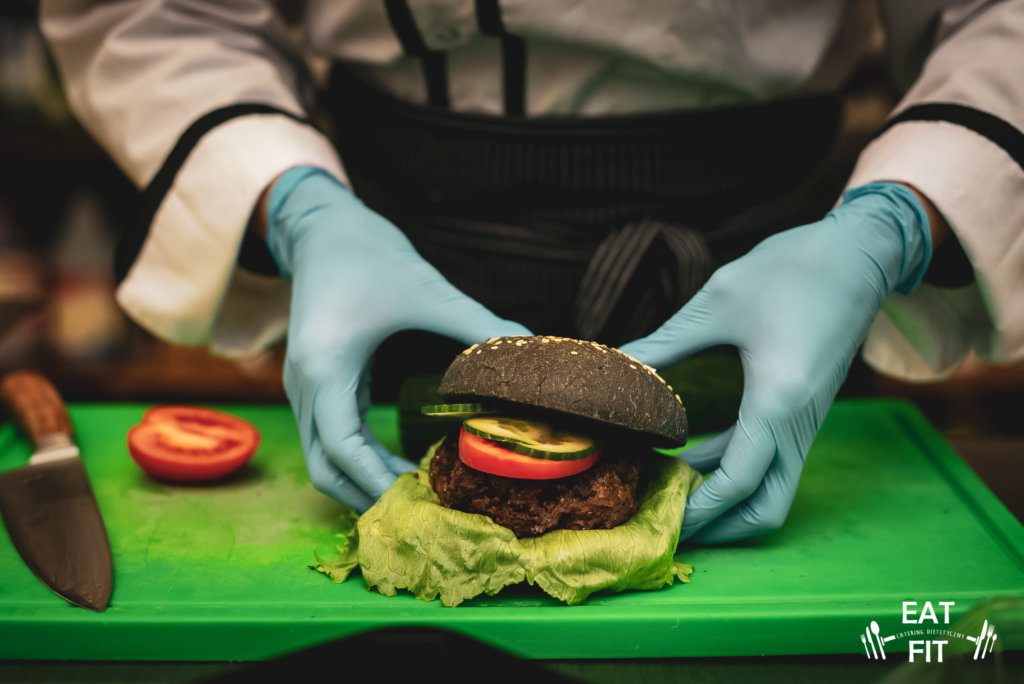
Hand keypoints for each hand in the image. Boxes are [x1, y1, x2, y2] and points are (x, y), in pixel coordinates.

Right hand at [266, 167, 530, 510]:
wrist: (322, 229)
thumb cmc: (367, 253)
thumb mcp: (425, 290)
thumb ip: (476, 324)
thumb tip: (531, 351)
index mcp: (325, 369)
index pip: (344, 451)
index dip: (382, 483)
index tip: (427, 502)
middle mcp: (304, 387)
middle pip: (325, 470)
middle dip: (370, 496)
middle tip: (427, 510)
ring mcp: (304, 389)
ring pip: (324, 460)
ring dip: (363, 483)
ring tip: (419, 495)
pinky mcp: (316, 385)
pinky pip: (331, 439)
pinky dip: (360, 462)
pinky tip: (402, 465)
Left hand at [619, 182, 931, 542]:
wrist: (856, 254)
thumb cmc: (791, 271)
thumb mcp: (717, 304)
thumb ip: (663, 345)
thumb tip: (613, 368)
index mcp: (778, 401)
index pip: (739, 482)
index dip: (697, 509)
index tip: (657, 519)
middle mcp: (798, 422)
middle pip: (766, 507)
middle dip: (719, 525)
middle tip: (666, 519)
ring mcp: (805, 420)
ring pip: (770, 487)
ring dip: (723, 497)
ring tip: (665, 488)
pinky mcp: (802, 410)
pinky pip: (769, 458)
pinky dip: (731, 468)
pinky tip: (687, 455)